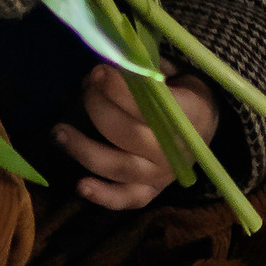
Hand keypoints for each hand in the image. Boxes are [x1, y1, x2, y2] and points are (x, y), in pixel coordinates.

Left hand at [56, 65, 217, 209]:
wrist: (206, 123)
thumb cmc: (181, 91)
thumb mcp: (173, 72)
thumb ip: (144, 71)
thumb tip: (103, 66)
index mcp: (188, 115)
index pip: (147, 106)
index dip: (118, 90)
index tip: (99, 72)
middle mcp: (174, 150)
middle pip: (126, 134)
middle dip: (98, 107)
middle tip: (86, 88)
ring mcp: (162, 175)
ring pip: (118, 167)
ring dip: (84, 149)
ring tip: (59, 132)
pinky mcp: (151, 191)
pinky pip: (126, 199)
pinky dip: (103, 196)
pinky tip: (80, 186)